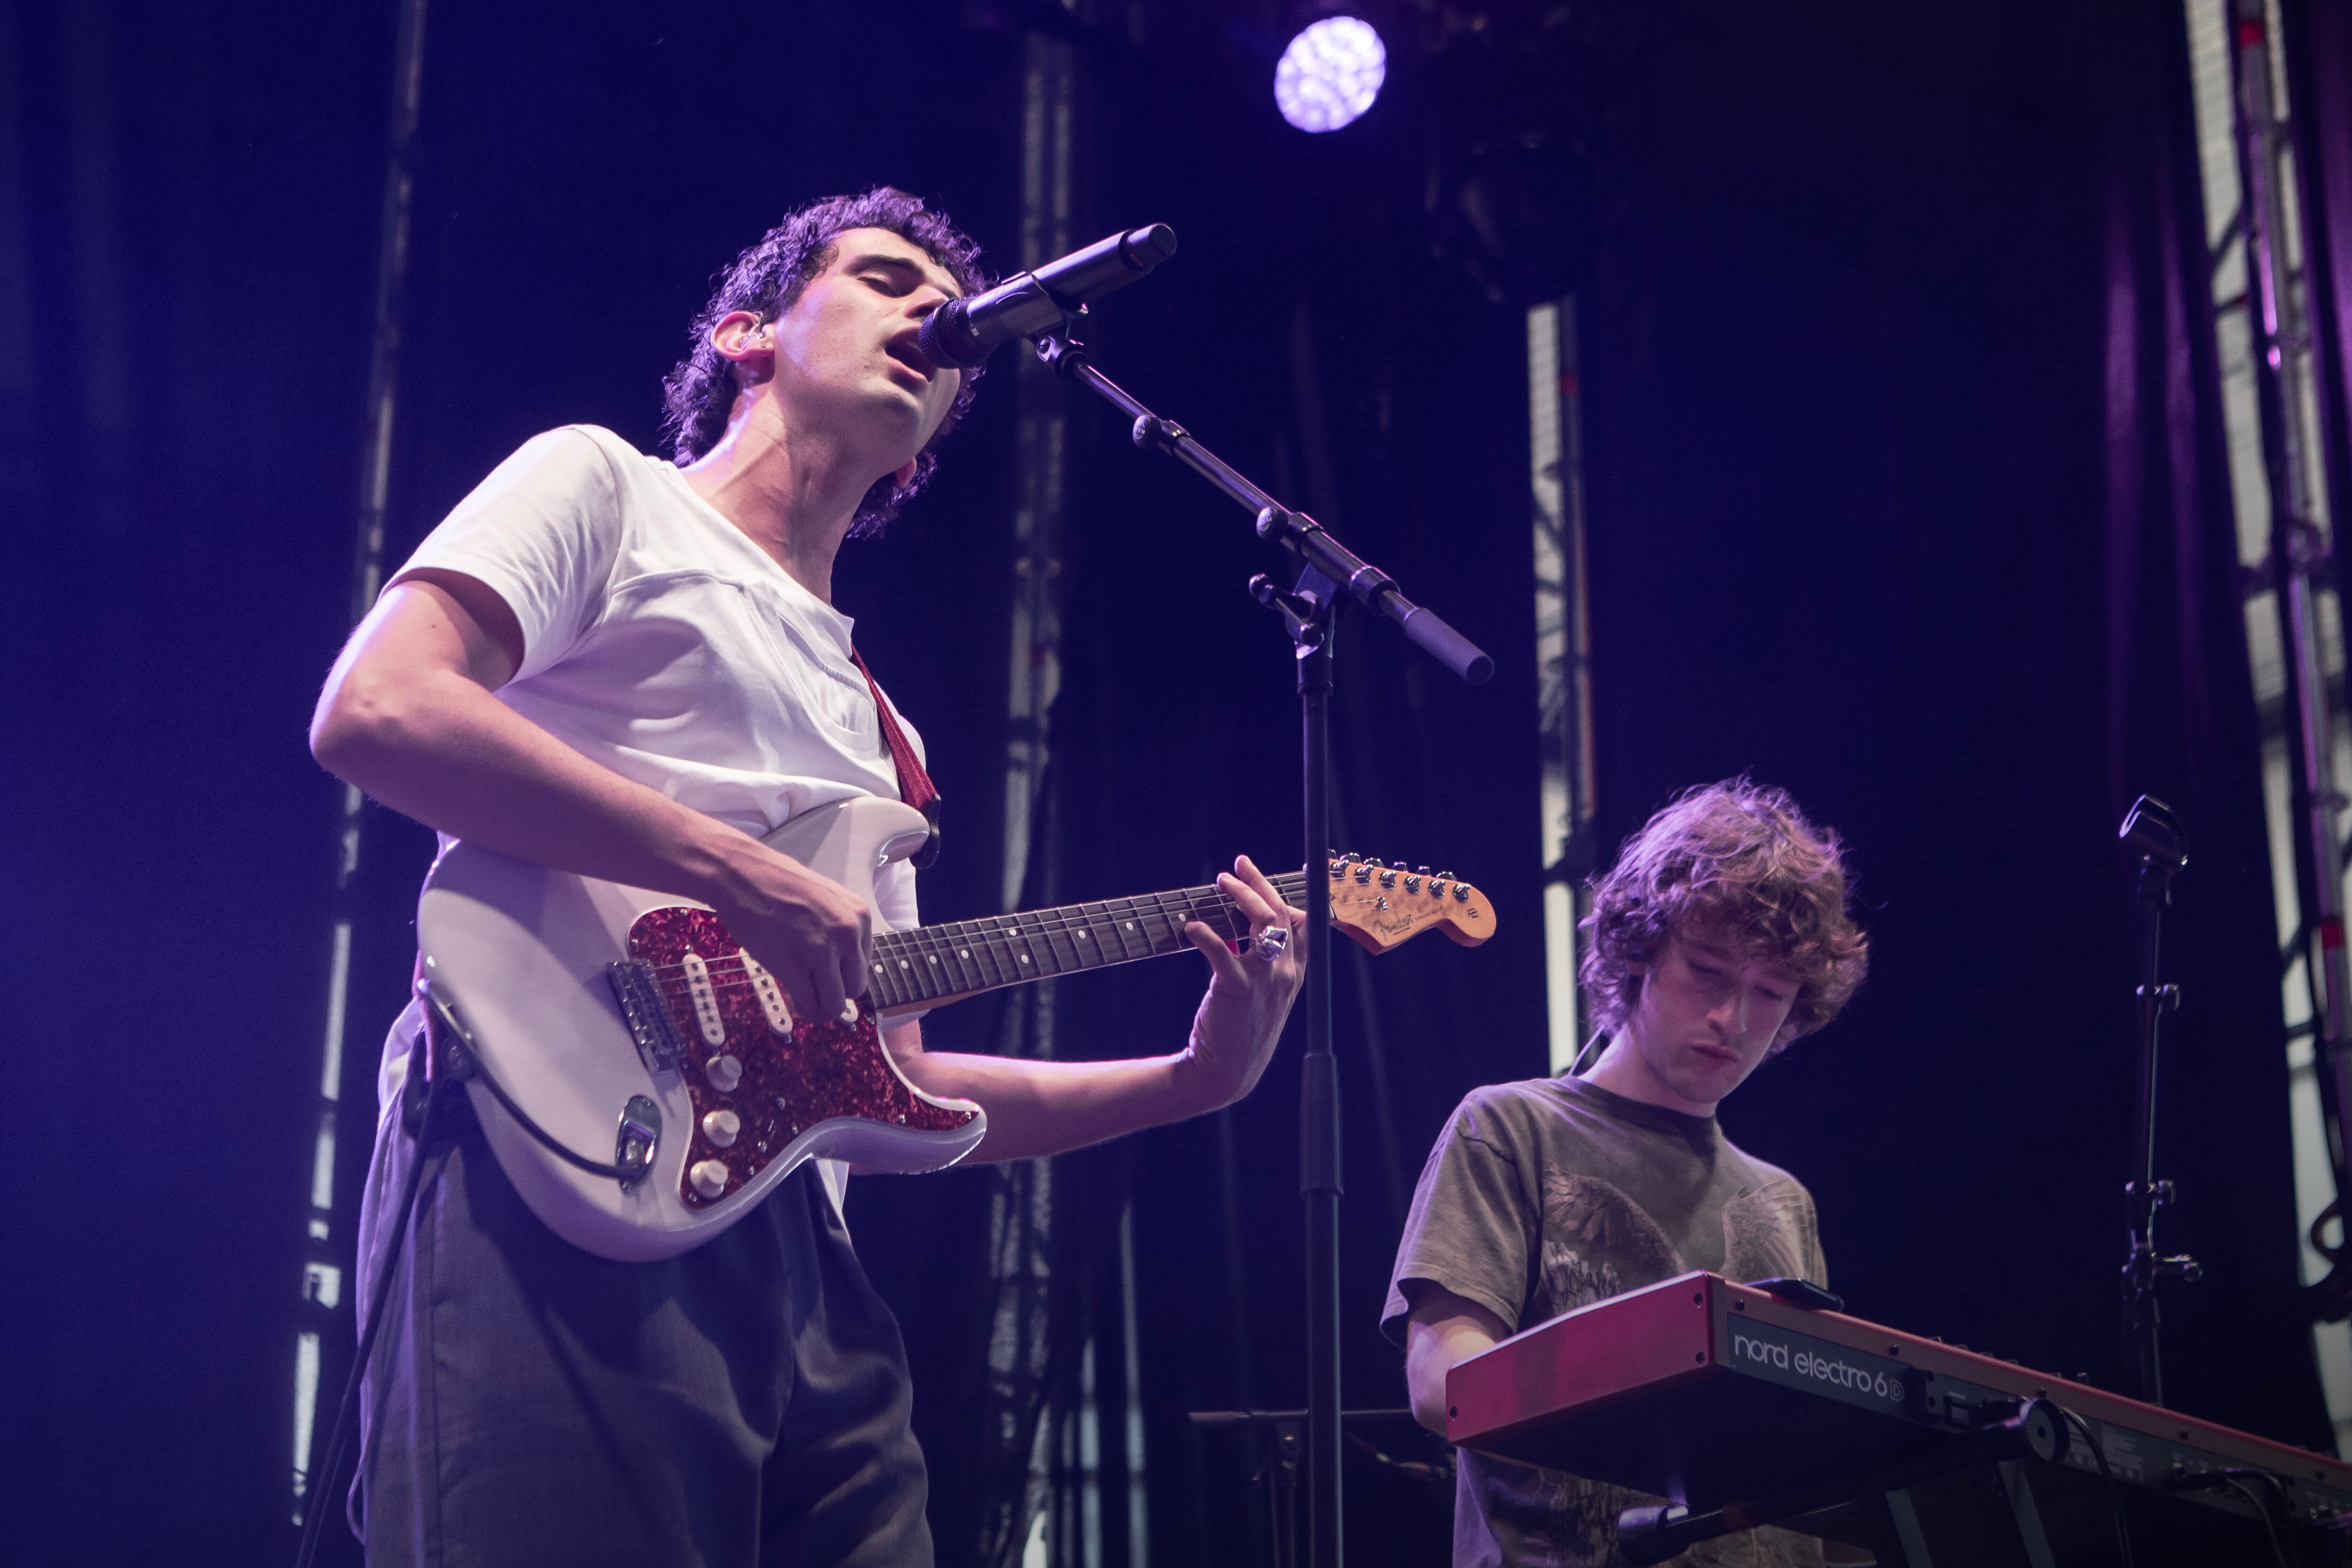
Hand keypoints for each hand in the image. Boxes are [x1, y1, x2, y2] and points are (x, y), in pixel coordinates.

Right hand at [706, 843, 872, 1024]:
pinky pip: (811, 1006)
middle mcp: (848, 933)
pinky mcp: (796, 965)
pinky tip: (793, 998)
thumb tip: (842, 970)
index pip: (863, 965)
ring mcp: (823, 950)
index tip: (823, 971)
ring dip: (819, 1008)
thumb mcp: (825, 901)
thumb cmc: (776, 886)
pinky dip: (803, 1009)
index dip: (841, 974)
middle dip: (833, 993)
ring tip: (803, 998)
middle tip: (812, 986)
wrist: (741, 874)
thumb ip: (839, 931)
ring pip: (835, 1005)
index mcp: (859, 916)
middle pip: (855, 988)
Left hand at [1178, 855, 1307, 1109]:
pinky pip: (1222, 951)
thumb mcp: (1261, 995)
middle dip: (1259, 883)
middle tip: (1237, 865)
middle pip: (1280, 913)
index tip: (1276, 873)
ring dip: (1241, 895)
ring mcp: (1265, 980)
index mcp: (1294, 974)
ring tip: (1221, 881)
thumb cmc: (1240, 1030)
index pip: (1305, 924)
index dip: (1291, 894)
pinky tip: (1190, 927)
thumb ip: (1257, 964)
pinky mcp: (1237, 989)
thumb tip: (1234, 932)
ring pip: (1263, 921)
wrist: (1227, 1072)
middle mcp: (1286, 974)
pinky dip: (1205, 934)